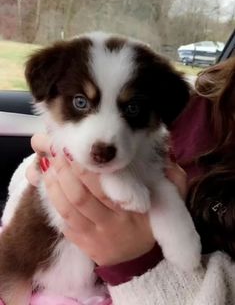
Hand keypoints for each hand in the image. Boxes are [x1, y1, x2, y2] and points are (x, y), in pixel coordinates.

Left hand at [26, 133, 186, 265]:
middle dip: (65, 172)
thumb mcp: (169, 205)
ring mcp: (93, 237)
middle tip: (58, 152)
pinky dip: (54, 202)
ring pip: (67, 209)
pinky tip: (50, 186)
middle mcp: (109, 225)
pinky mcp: (82, 244)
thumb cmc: (150, 226)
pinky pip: (64, 223)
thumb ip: (174, 182)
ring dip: (54, 185)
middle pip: (80, 196)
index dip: (86, 168)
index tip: (77, 150)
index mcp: (130, 212)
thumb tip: (168, 161)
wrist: (141, 263)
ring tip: (50, 165)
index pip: (104, 188)